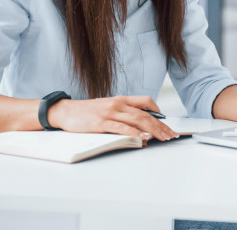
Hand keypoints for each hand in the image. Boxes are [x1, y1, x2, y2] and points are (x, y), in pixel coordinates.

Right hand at [48, 96, 178, 140]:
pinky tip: (143, 138)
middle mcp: (118, 104)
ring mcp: (110, 112)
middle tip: (171, 134)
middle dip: (161, 125)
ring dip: (153, 129)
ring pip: (137, 119)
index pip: (145, 101)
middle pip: (145, 113)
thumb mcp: (107, 108)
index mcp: (120, 99)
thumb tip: (138, 125)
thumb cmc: (86, 112)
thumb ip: (121, 113)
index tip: (165, 122)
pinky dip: (134, 132)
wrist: (65, 111)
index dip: (158, 111)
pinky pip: (122, 127)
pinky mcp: (102, 122)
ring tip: (163, 137)